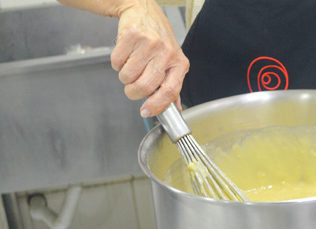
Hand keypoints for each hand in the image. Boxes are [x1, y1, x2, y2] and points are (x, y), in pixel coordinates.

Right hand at [111, 1, 189, 115]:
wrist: (144, 11)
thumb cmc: (159, 40)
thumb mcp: (172, 62)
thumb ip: (172, 86)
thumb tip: (175, 109)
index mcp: (180, 63)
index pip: (170, 91)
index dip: (156, 105)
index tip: (145, 111)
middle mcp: (167, 53)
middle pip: (145, 86)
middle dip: (133, 92)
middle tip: (132, 88)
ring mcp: (149, 43)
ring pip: (127, 76)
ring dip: (125, 77)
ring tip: (131, 65)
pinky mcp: (132, 36)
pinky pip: (116, 62)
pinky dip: (117, 63)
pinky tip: (126, 54)